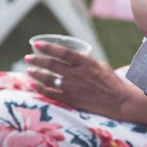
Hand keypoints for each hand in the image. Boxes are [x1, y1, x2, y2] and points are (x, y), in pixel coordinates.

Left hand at [24, 42, 146, 124]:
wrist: (118, 101)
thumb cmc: (111, 82)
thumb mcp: (100, 65)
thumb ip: (85, 61)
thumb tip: (73, 59)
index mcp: (85, 62)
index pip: (62, 52)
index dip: (48, 47)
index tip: (37, 44)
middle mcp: (76, 74)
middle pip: (51, 65)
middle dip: (37, 60)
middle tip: (27, 58)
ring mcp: (72, 87)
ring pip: (49, 79)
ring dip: (36, 74)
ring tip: (29, 71)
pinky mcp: (71, 99)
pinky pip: (52, 93)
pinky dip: (41, 89)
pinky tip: (34, 86)